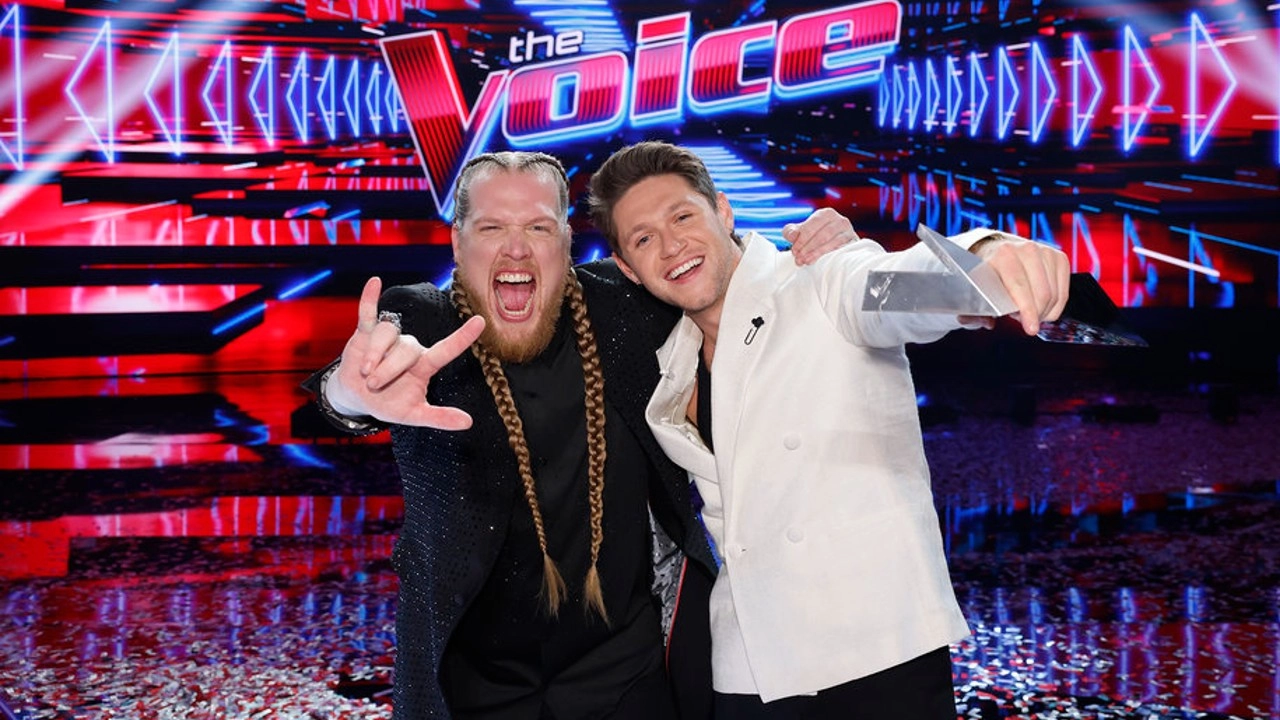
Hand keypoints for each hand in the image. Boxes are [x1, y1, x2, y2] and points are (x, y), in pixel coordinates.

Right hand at [326, 277, 485, 428]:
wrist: (357, 397)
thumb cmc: (390, 404)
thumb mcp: (414, 415)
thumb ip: (439, 418)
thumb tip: (468, 423)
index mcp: (424, 366)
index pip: (447, 350)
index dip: (463, 337)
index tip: (481, 321)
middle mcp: (410, 348)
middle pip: (406, 349)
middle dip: (388, 370)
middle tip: (374, 385)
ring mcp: (390, 339)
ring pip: (387, 334)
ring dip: (375, 354)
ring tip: (364, 373)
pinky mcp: (366, 333)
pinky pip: (369, 313)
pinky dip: (370, 299)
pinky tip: (374, 282)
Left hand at [781, 207, 859, 265]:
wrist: (835, 246)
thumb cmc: (814, 237)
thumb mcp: (800, 232)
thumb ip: (791, 231)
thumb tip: (792, 235)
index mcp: (825, 214)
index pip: (811, 226)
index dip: (801, 240)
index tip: (794, 251)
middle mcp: (839, 220)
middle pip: (822, 235)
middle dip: (808, 248)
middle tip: (799, 260)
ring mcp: (849, 231)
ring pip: (833, 242)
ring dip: (817, 253)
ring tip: (806, 262)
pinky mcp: (854, 243)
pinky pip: (842, 249)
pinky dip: (830, 255)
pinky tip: (821, 262)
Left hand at [970, 235, 1069, 334]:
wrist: (996, 250)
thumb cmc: (987, 273)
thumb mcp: (976, 288)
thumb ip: (978, 309)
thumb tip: (989, 323)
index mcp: (1003, 254)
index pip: (1020, 286)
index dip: (1027, 311)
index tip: (1031, 329)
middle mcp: (1027, 249)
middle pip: (1043, 294)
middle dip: (1036, 315)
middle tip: (1024, 321)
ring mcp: (1046, 252)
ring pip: (1055, 295)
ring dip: (1044, 311)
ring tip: (1027, 311)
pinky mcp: (1059, 258)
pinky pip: (1064, 293)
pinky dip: (1054, 306)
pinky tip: (1040, 305)